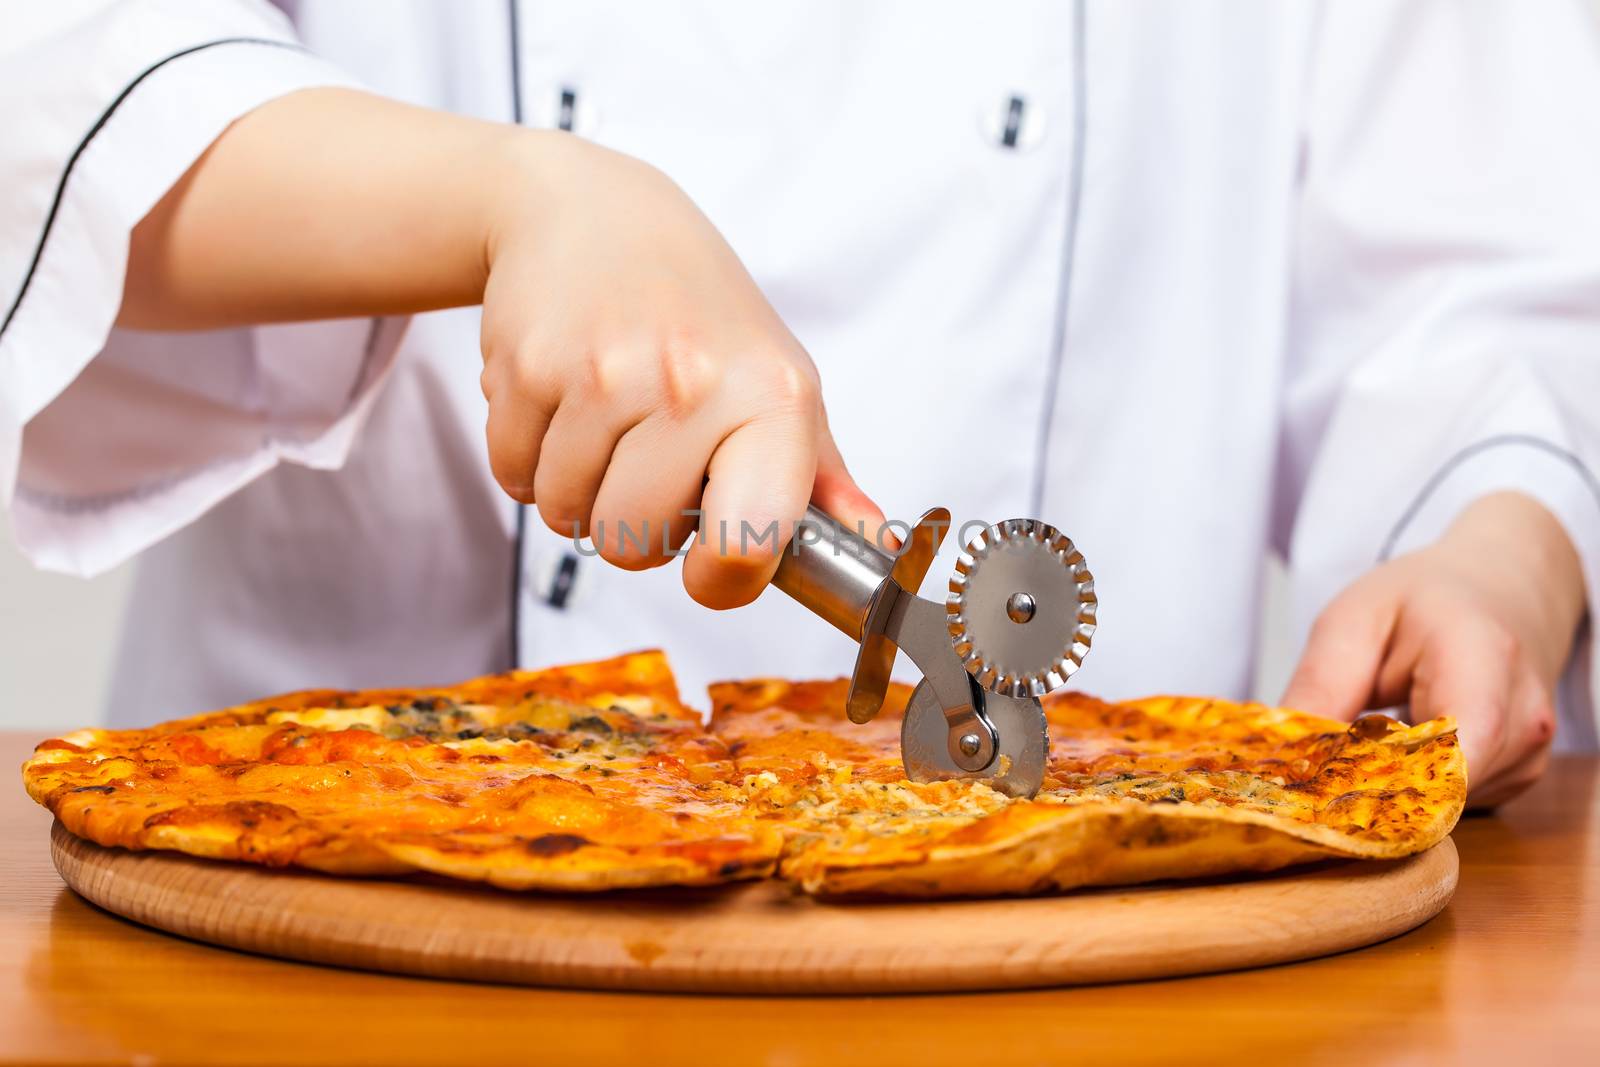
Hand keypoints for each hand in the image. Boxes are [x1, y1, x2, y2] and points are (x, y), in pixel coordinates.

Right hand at [478, 134, 881, 607]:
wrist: (595, 213)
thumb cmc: (700, 312)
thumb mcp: (781, 382)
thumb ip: (823, 479)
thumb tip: (875, 546)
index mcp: (771, 400)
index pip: (747, 546)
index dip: (721, 579)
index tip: (710, 562)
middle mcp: (692, 383)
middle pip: (633, 545)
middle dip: (631, 525)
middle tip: (646, 462)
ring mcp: (604, 372)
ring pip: (567, 517)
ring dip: (576, 492)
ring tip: (604, 425)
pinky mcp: (529, 365)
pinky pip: (512, 477)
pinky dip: (528, 461)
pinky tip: (560, 404)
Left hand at [1283, 492, 1584, 806]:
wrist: (1495, 592)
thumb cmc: (1421, 601)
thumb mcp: (1352, 620)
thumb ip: (1321, 685)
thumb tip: (1286, 761)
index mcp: (1483, 658)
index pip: (1449, 754)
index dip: (1380, 784)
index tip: (1318, 786)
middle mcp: (1522, 715)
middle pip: (1440, 789)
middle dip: (1371, 789)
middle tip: (1317, 770)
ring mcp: (1528, 753)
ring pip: (1442, 804)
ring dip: (1390, 787)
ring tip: (1361, 742)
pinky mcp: (1518, 776)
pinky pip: (1453, 802)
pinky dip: (1413, 787)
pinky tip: (1395, 752)